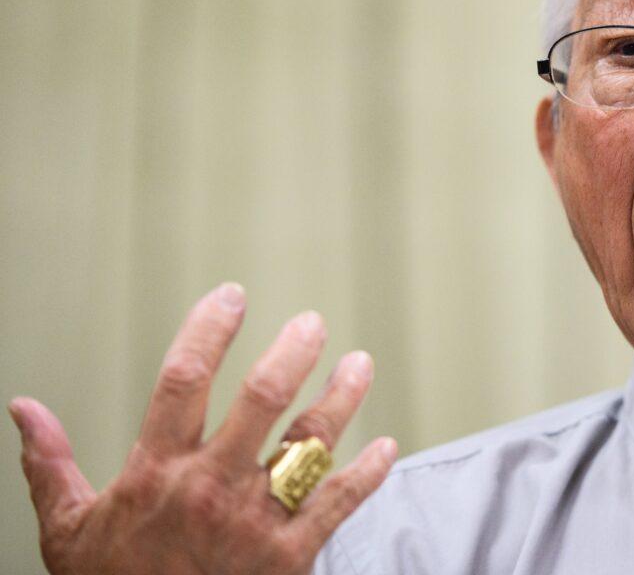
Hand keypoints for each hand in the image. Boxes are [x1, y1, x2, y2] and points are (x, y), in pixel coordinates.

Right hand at [9, 283, 398, 573]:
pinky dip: (368, 472)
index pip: (182, 379)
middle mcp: (211, 488)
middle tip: (311, 325)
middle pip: (262, 397)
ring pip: (312, 442)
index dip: (209, 329)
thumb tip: (23, 408)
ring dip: (342, 397)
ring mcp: (255, 521)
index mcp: (157, 473)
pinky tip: (385, 447)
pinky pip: (340, 503)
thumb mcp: (68, 531)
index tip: (231, 297)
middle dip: (294, 352)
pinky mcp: (290, 556)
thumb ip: (50, 464)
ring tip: (359, 366)